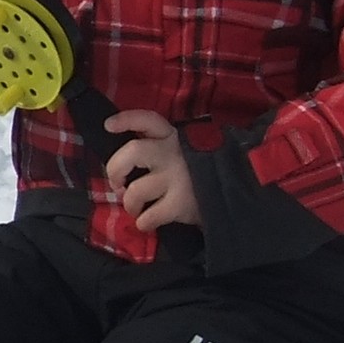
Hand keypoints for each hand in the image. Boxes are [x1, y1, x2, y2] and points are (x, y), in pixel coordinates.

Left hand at [104, 110, 201, 232]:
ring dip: (130, 204)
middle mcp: (172, 153)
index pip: (148, 120)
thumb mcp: (183, 150)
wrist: (235, 190)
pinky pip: (149, 216)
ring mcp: (177, 178)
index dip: (126, 120)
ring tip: (136, 208)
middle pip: (132, 152)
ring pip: (136, 190)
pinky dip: (144, 222)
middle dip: (115, 169)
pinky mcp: (181, 203)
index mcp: (171, 136)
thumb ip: (159, 148)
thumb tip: (124, 165)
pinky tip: (148, 222)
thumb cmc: (198, 171)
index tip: (109, 126)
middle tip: (118, 183)